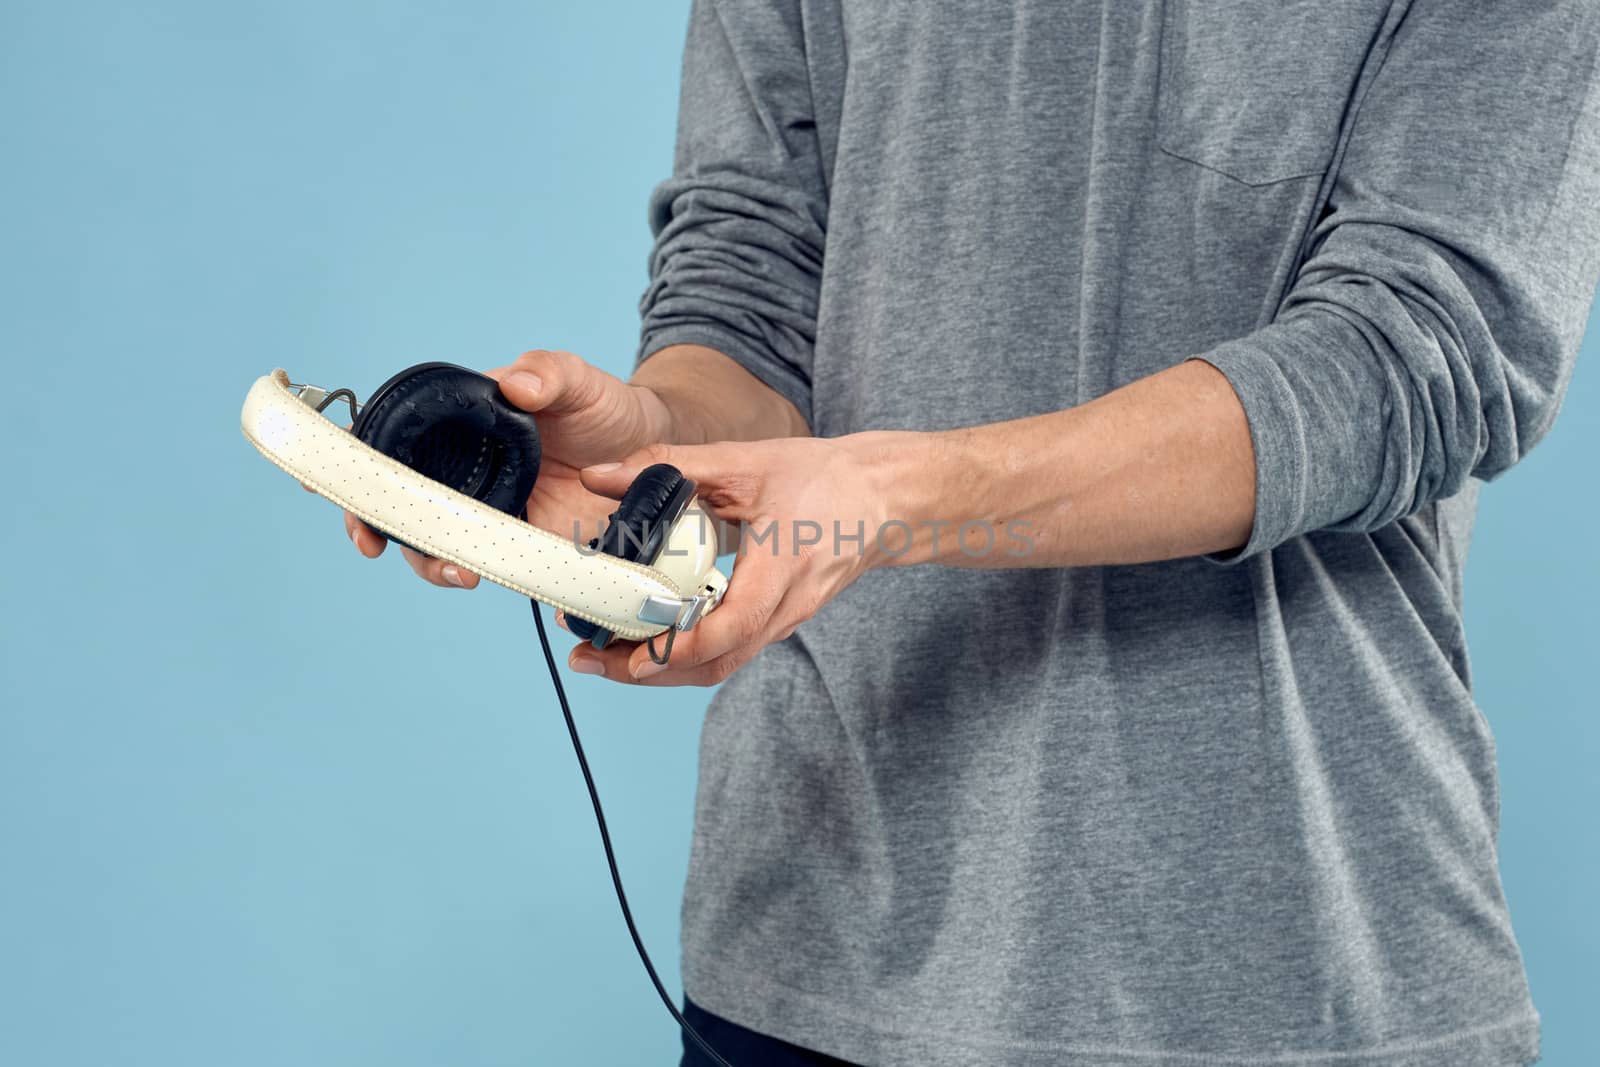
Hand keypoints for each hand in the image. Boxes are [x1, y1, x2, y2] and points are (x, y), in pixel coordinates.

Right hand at [341, 350, 674, 587]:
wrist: (652, 449)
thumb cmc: (605, 407)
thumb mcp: (578, 380)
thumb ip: (548, 374)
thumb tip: (516, 385)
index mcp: (462, 428)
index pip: (393, 443)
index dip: (358, 465)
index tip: (335, 485)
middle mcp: (466, 472)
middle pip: (401, 503)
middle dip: (377, 525)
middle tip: (373, 543)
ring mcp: (491, 513)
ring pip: (437, 543)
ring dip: (429, 562)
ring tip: (455, 571)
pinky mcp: (522, 547)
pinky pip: (489, 567)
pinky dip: (478, 576)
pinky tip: (485, 580)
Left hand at [566, 434, 901, 685]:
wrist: (882, 501)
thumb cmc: (823, 479)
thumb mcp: (746, 462)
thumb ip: (671, 464)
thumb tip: (599, 475)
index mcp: (782, 569)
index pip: (732, 626)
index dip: (681, 647)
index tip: (634, 655)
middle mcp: (784, 609)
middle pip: (714, 664)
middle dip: (647, 672)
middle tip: (588, 660)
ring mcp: (782, 621)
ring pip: (718, 665)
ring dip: (659, 669)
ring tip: (603, 656)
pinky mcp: (776, 621)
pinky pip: (727, 652)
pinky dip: (683, 655)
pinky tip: (645, 638)